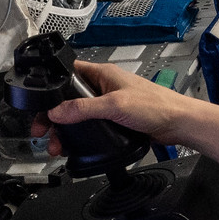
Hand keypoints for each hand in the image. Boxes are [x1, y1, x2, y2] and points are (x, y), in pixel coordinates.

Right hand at [34, 59, 198, 153]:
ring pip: (78, 115)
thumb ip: (84, 108)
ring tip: (57, 145)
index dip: (52, 87)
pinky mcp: (114, 119)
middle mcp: (104, 87)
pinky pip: (90, 126)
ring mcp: (109, 104)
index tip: (40, 105)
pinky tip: (73, 146)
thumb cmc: (156, 106)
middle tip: (43, 131)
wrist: (178, 124)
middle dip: (54, 116)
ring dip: (65, 129)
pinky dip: (80, 135)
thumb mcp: (115, 105)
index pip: (68, 74)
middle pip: (69, 99)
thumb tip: (57, 112)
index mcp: (102, 74)